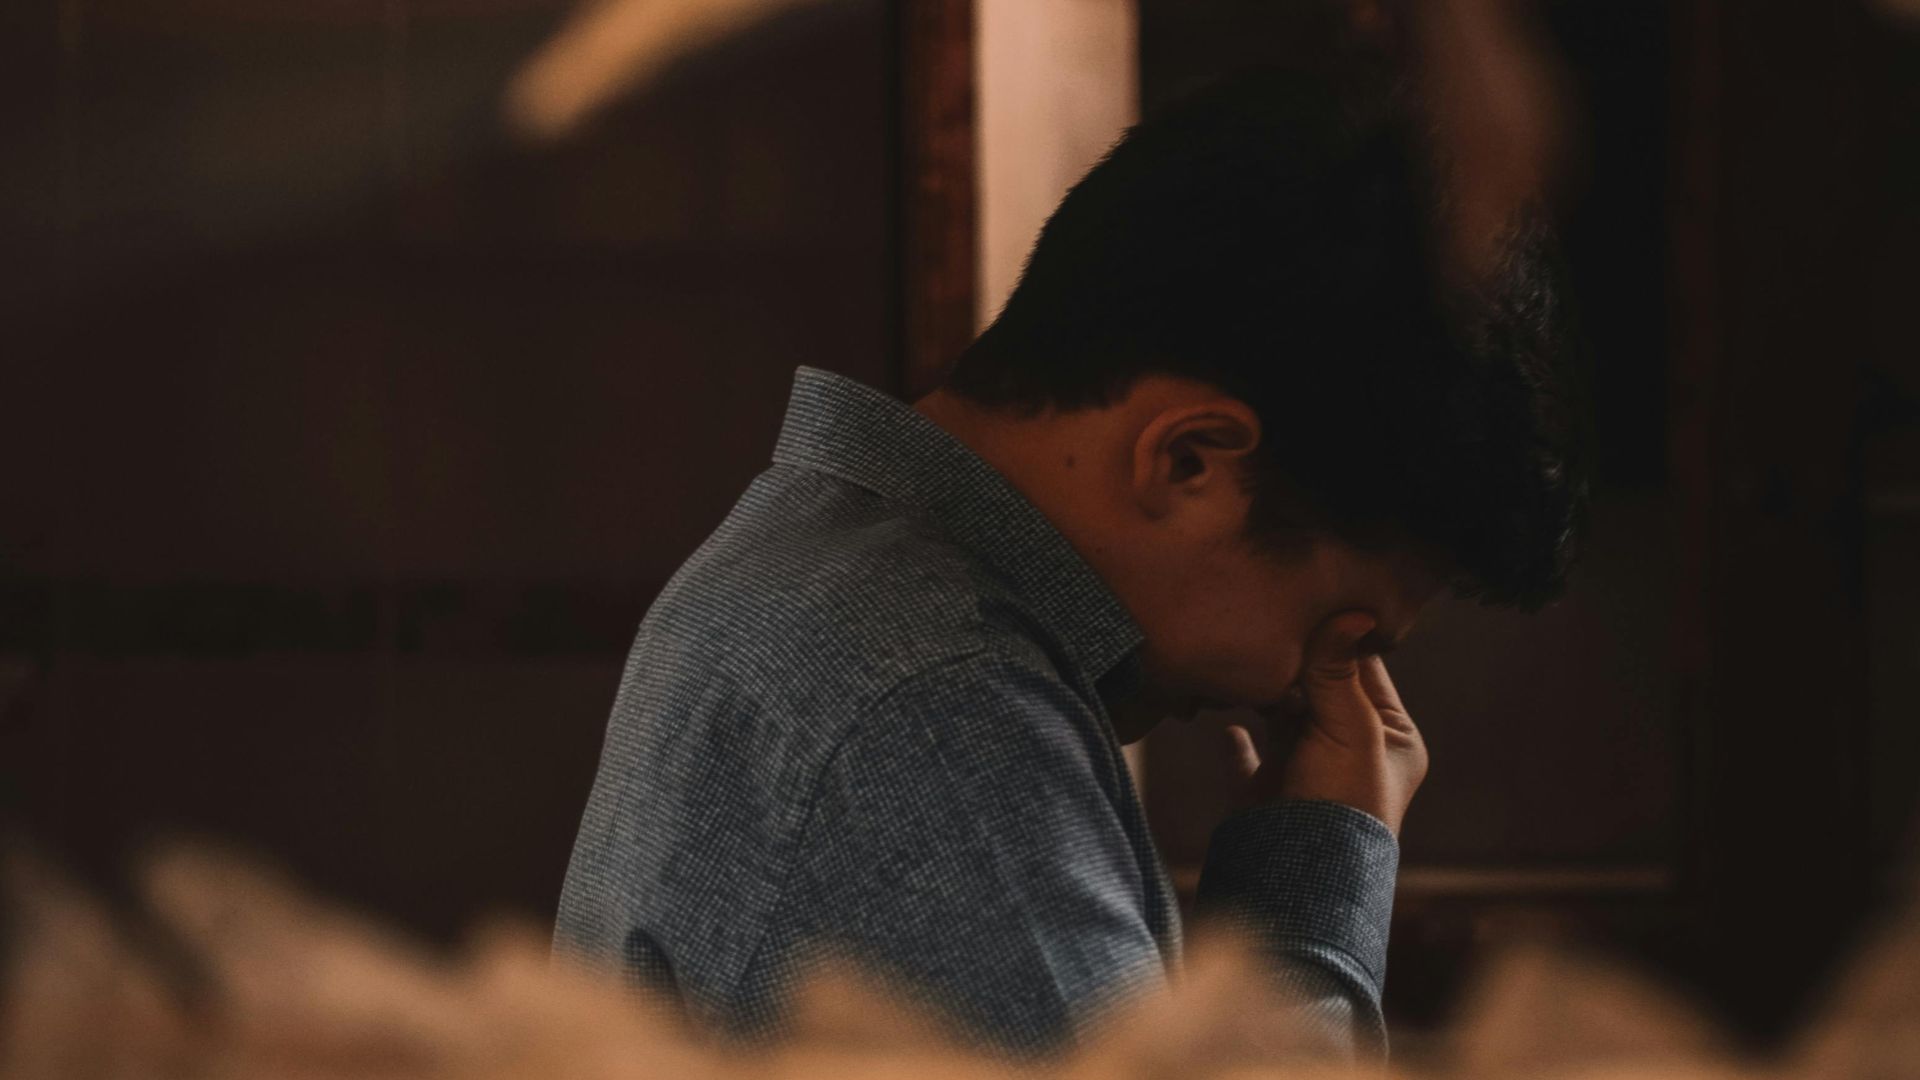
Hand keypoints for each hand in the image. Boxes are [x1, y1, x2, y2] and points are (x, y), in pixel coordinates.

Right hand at [1222, 611, 1427, 833]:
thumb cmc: (1343, 805)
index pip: (1365, 670)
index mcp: (1389, 738)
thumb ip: (1337, 672)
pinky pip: (1247, 756)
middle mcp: (1350, 750)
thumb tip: (1349, 612)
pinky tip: (1227, 723)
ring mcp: (1306, 771)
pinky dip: (1235, 739)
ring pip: (1282, 716)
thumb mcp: (1351, 730)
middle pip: (1320, 688)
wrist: (1301, 879)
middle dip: (1295, 661)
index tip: (1309, 603)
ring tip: (1244, 661)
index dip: (1339, 637)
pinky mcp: (1266, 792)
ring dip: (1264, 692)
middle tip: (1268, 624)